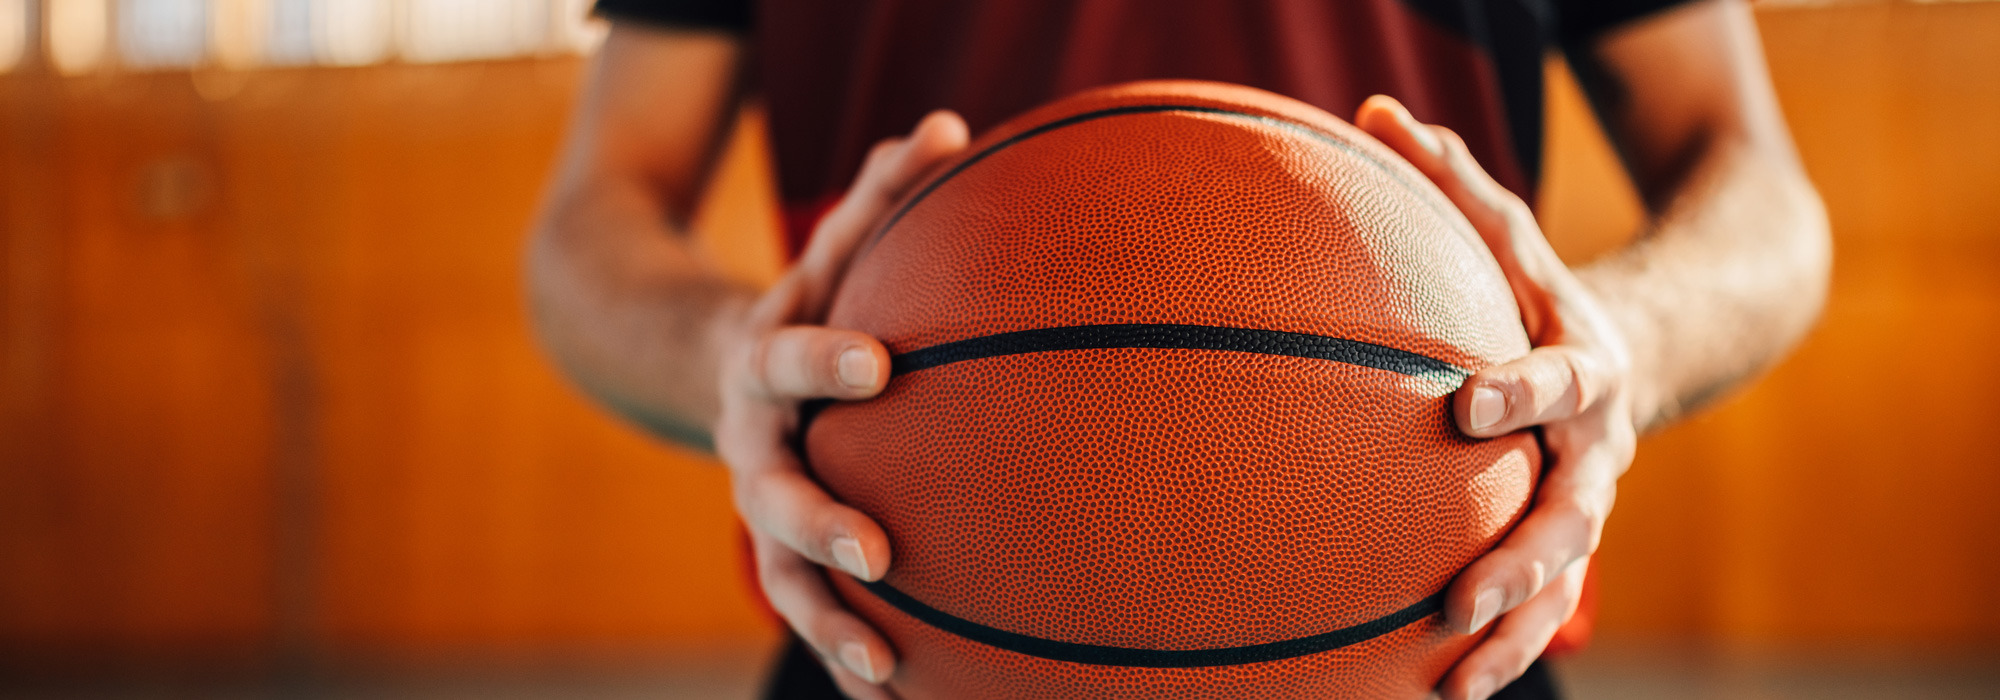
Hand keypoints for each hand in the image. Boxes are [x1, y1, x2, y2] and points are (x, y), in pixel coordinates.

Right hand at [714, 111, 969, 698]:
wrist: (707, 365)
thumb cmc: (808, 300)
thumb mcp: (832, 247)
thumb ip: (883, 193)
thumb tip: (948, 128)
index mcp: (763, 363)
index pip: (788, 356)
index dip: (826, 360)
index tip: (880, 363)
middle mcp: (751, 444)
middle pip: (771, 490)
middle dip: (818, 524)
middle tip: (877, 552)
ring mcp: (758, 506)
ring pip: (780, 573)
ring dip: (829, 623)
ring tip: (884, 666)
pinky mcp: (779, 552)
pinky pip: (811, 612)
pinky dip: (846, 654)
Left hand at [1356, 96, 1638, 699]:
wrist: (1640, 351)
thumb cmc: (1540, 289)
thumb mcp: (1509, 232)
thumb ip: (1450, 181)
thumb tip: (1372, 112)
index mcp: (1584, 364)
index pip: (1560, 376)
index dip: (1522, 389)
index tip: (1466, 403)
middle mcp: (1595, 446)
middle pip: (1574, 511)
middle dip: (1523, 558)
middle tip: (1458, 596)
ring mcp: (1586, 503)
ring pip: (1562, 581)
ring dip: (1515, 635)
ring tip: (1455, 683)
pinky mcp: (1566, 542)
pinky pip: (1542, 608)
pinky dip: (1504, 652)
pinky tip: (1443, 694)